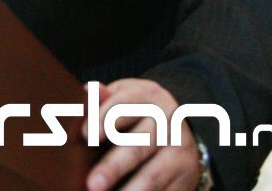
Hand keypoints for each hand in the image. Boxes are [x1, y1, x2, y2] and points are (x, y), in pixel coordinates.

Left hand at [83, 78, 201, 190]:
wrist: (176, 127)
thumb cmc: (134, 112)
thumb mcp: (122, 98)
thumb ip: (104, 100)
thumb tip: (87, 91)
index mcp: (149, 97)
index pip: (124, 106)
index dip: (103, 120)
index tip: (85, 136)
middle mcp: (168, 122)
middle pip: (138, 146)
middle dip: (114, 167)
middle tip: (92, 184)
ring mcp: (179, 151)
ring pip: (153, 174)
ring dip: (132, 189)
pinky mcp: (186, 175)